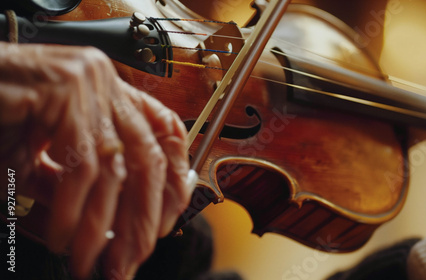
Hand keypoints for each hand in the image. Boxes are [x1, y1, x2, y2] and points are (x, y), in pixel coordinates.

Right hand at [0, 42, 191, 278]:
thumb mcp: (43, 158)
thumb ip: (78, 184)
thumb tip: (110, 228)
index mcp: (111, 93)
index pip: (165, 136)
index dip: (173, 183)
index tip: (163, 226)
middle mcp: (107, 84)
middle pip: (148, 159)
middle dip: (142, 219)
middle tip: (129, 262)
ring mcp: (90, 84)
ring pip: (117, 169)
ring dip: (104, 227)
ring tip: (90, 262)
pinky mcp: (67, 91)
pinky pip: (82, 166)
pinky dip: (73, 211)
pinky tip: (63, 238)